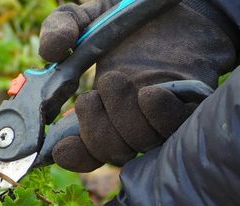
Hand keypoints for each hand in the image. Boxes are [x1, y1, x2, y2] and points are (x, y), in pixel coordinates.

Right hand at [39, 0, 237, 171]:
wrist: (176, 5)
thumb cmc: (129, 18)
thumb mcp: (89, 18)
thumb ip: (62, 28)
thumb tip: (48, 52)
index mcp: (102, 111)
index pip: (87, 153)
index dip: (74, 156)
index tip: (60, 147)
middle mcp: (132, 121)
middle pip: (113, 153)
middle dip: (96, 132)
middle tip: (90, 97)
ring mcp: (160, 116)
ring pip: (140, 143)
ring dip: (122, 117)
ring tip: (116, 81)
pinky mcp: (190, 105)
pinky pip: (174, 126)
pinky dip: (158, 114)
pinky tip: (150, 93)